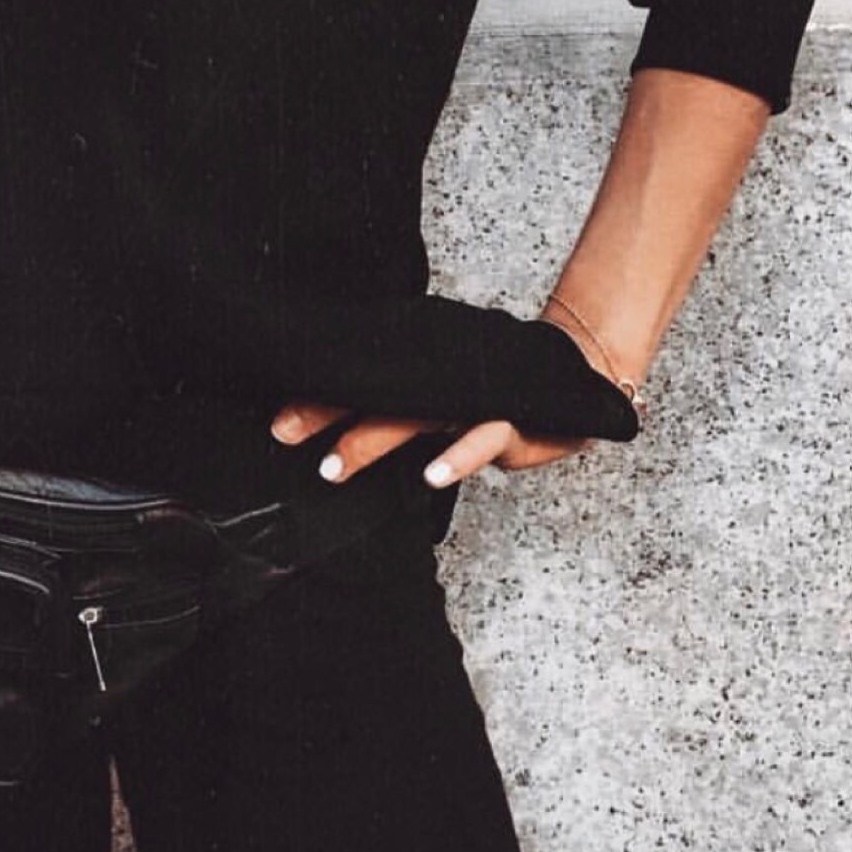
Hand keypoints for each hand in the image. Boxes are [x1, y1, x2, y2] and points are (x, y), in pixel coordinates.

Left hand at [268, 405, 589, 487]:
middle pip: (373, 397)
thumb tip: (338, 426)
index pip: (362, 384)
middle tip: (283, 434)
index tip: (275, 420)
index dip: (317, 400)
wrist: (576, 374)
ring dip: (371, 439)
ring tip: (333, 467)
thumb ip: (401, 405)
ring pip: (417, 416)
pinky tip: (432, 477)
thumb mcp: (445, 396)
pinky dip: (459, 456)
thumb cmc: (498, 390)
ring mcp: (476, 400)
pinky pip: (486, 438)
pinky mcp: (517, 419)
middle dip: (326, 415)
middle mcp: (442, 384)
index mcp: (422, 378)